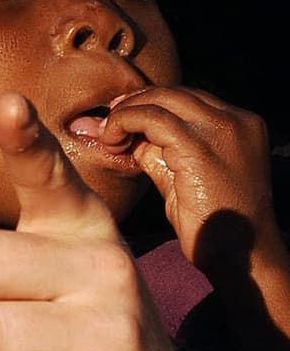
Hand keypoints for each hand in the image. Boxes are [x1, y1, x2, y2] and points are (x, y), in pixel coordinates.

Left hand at [103, 87, 289, 315]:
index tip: (121, 116)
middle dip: (134, 103)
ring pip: (161, 100)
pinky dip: (126, 123)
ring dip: (126, 113)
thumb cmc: (212, 224)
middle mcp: (237, 119)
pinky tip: (113, 142)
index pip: (187, 99)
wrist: (240, 256)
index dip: (150, 103)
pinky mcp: (200, 146)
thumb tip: (120, 131)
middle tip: (108, 122)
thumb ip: (158, 150)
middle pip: (173, 93)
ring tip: (108, 135)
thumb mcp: (183, 175)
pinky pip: (153, 119)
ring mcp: (223, 129)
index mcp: (241, 123)